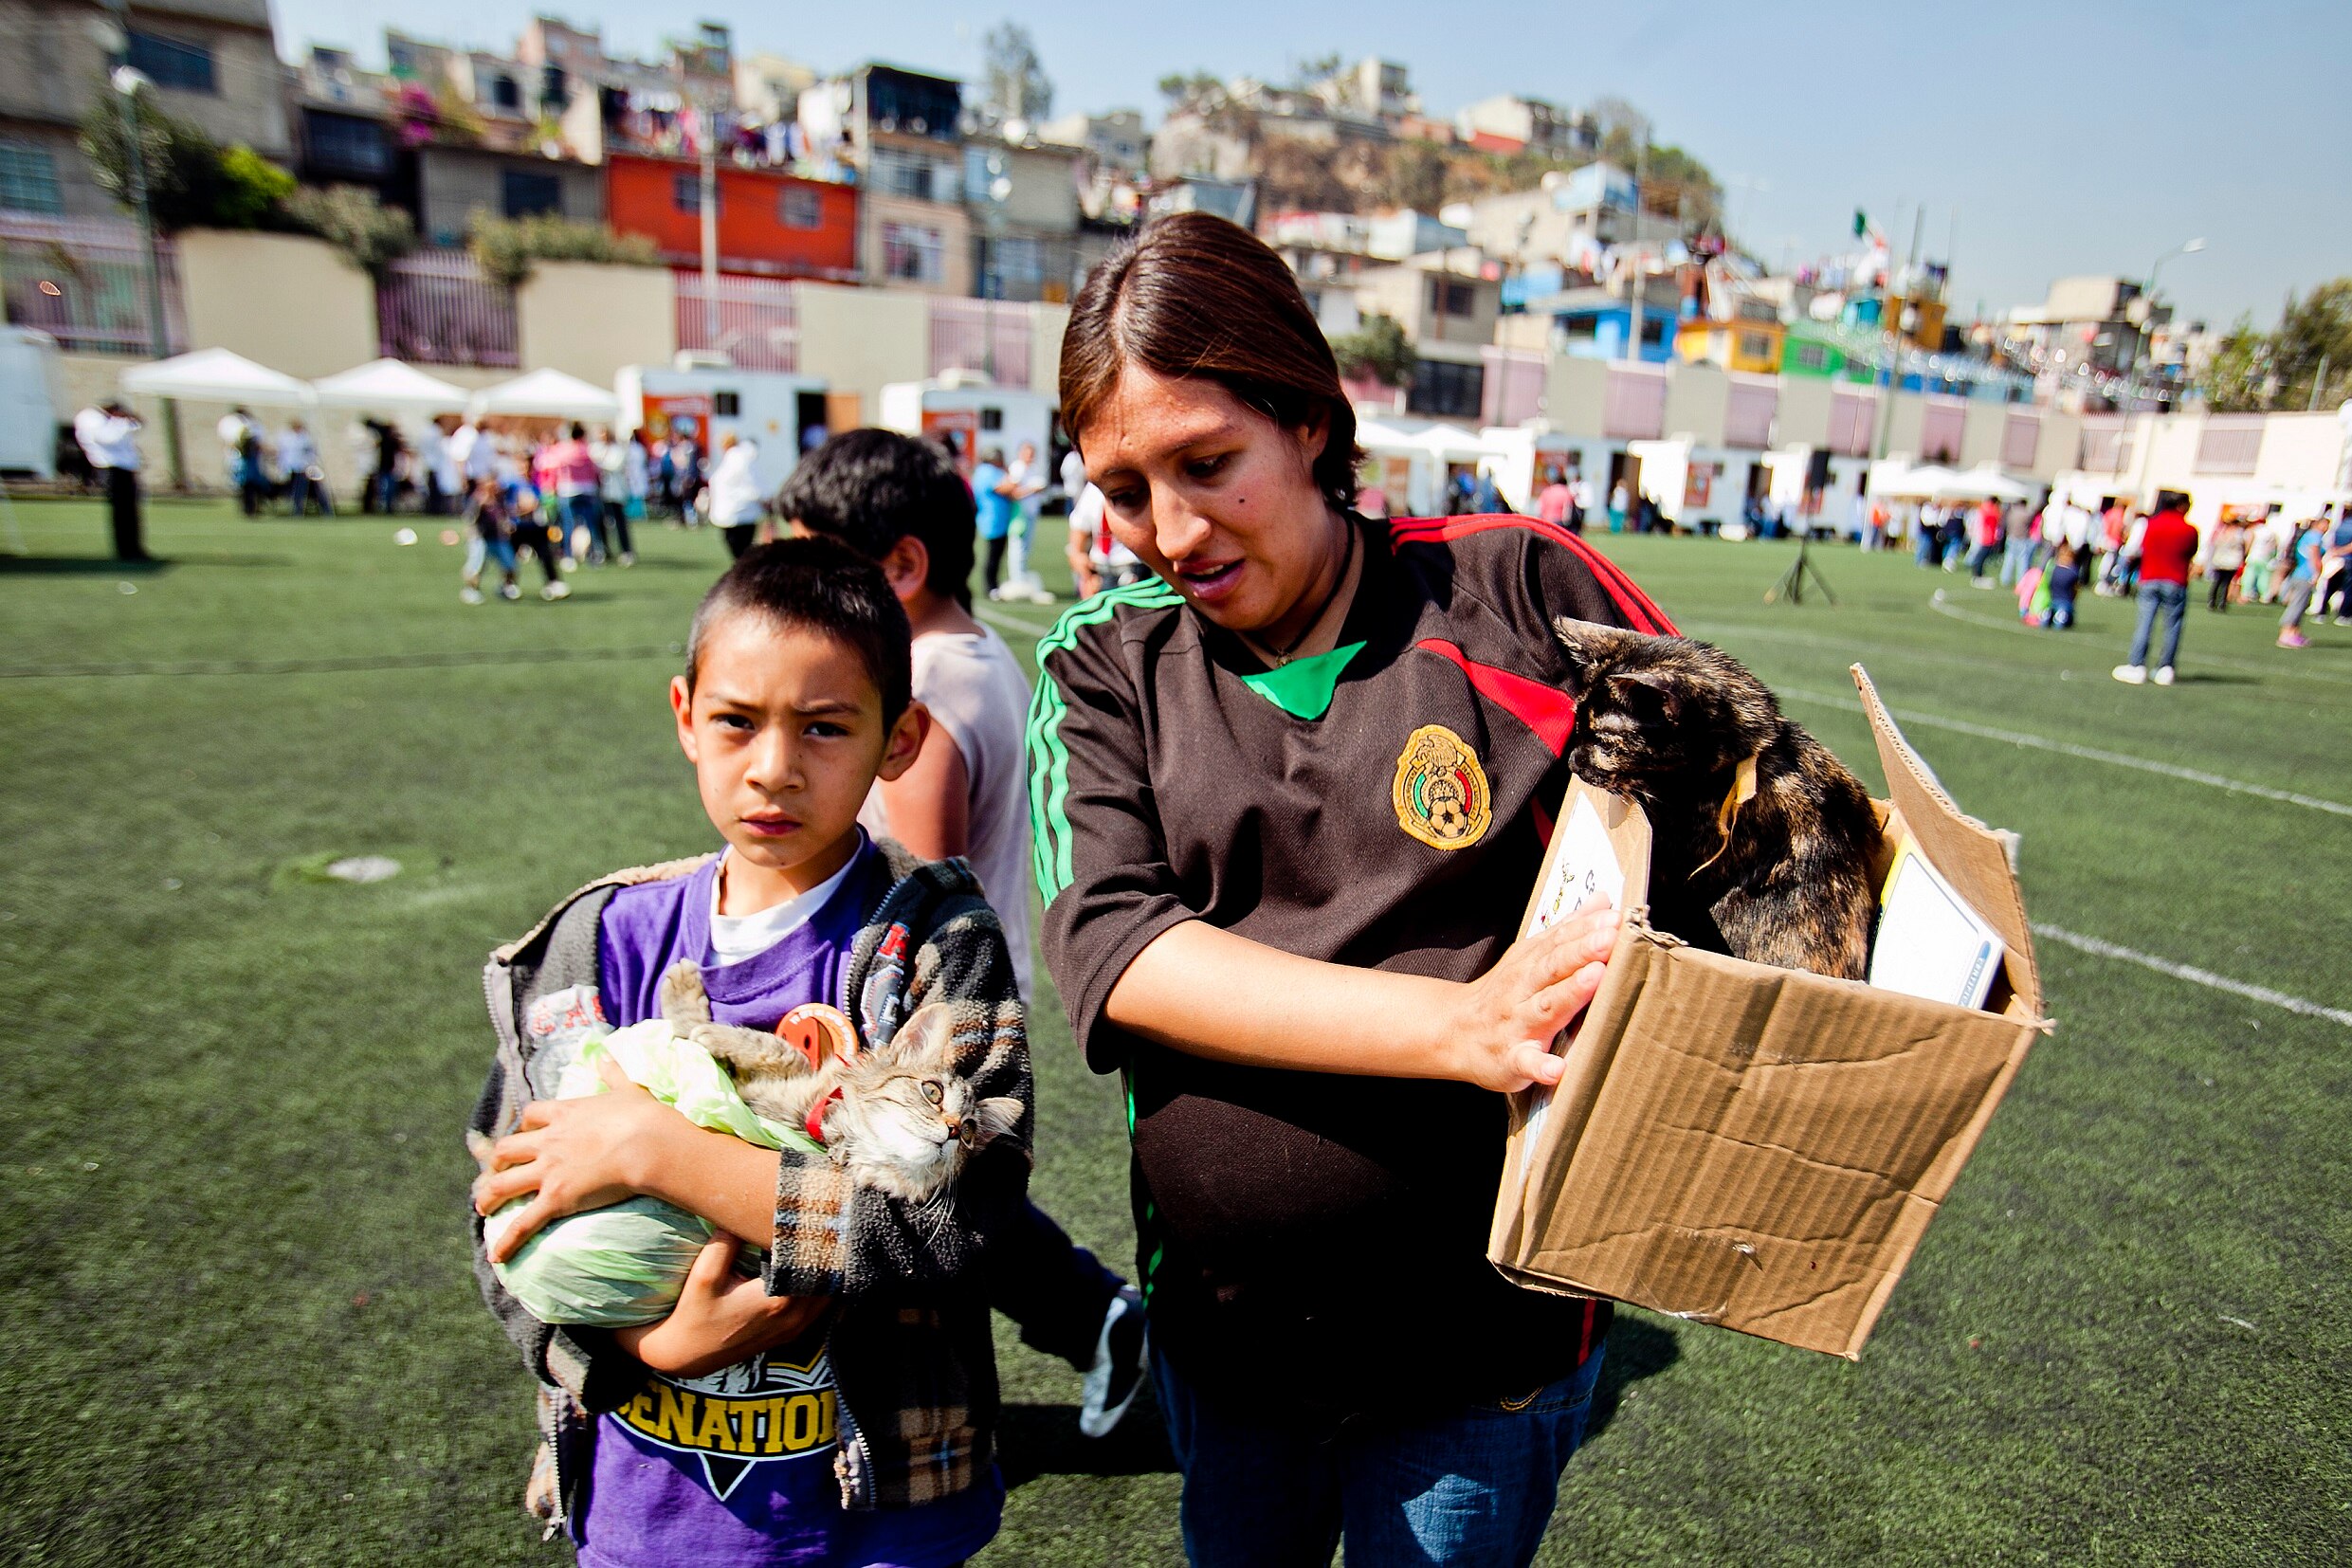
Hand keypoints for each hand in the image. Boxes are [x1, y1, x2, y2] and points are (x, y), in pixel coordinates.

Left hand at [473, 1056, 691, 1262]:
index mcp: (565, 1113)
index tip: (523, 1134)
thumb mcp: (627, 1089)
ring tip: (482, 1208)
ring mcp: (549, 1170)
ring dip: (489, 1197)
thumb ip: (613, 1073)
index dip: (524, 1126)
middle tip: (493, 1173)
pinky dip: (507, 1240)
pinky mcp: (556, 1198)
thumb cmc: (644, 1117)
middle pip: (507, 1149)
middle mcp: (549, 1141)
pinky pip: (524, 1222)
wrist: (649, 1144)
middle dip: (495, 1162)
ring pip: (504, 1184)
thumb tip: (607, 1054)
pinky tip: (497, 1255)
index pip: (531, 1117)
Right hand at [615, 1233, 830, 1378]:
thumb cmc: (694, 1313)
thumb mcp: (704, 1275)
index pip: (816, 1263)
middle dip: (827, 1251)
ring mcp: (794, 1328)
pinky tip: (811, 1268)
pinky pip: (819, 1306)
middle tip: (822, 1223)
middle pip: (829, 1278)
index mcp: (778, 1300)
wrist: (687, 1354)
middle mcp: (793, 1316)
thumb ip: (726, 1243)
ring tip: (818, 1242)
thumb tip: (745, 1212)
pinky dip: (821, 1287)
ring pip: (829, 1293)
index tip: (817, 1216)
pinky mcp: (790, 1333)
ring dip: (826, 1270)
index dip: (819, 1238)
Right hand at [1440, 898, 1619, 1092]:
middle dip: (1582, 952)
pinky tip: (1557, 1068)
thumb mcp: (1529, 956)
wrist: (1454, 1032)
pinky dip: (1541, 1066)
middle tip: (1610, 938)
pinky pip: (1526, 1063)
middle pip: (1553, 967)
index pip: (1559, 941)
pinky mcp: (1512, 1060)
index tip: (1614, 918)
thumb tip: (1601, 902)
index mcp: (1530, 964)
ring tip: (1594, 978)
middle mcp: (1522, 990)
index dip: (1586, 929)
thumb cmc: (1503, 995)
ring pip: (1545, 1007)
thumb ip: (1567, 932)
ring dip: (1569, 993)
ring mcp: (1517, 1025)